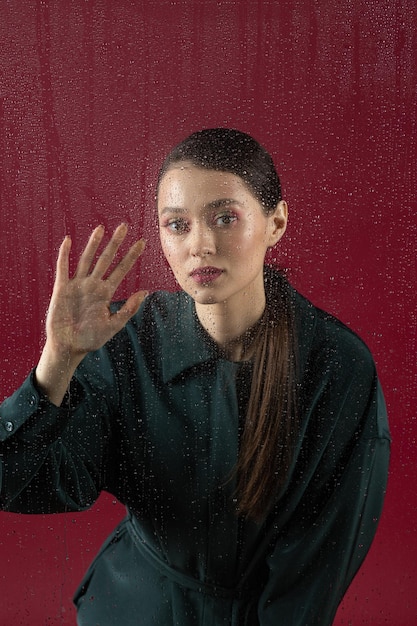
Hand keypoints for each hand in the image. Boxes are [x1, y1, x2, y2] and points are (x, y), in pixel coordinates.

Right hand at [46, 223, 146, 356]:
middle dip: (115, 243)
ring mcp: (77, 285)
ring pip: (86, 259)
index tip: (142, 242)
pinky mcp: (61, 289)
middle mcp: (93, 285)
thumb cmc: (91, 339)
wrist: (68, 347)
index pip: (121, 269)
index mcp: (106, 293)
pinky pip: (63, 268)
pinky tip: (68, 241)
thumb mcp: (114, 324)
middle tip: (124, 226)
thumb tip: (145, 292)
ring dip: (93, 244)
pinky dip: (64, 255)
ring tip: (101, 228)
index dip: (131, 256)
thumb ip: (128, 308)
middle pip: (106, 259)